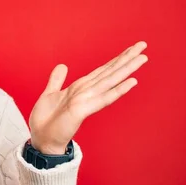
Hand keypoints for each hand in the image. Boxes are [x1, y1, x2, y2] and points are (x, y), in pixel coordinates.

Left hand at [28, 41, 148, 154]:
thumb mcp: (50, 94)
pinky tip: (131, 82)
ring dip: (126, 69)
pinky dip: (117, 90)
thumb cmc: (47, 120)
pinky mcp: (83, 110)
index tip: (132, 47)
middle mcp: (87, 92)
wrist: (42, 139)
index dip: (117, 58)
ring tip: (142, 58)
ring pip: (111, 81)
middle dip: (127, 58)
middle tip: (143, 45)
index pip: (103, 69)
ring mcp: (87, 100)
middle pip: (111, 72)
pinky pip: (104, 98)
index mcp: (81, 87)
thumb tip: (63, 66)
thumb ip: (57, 80)